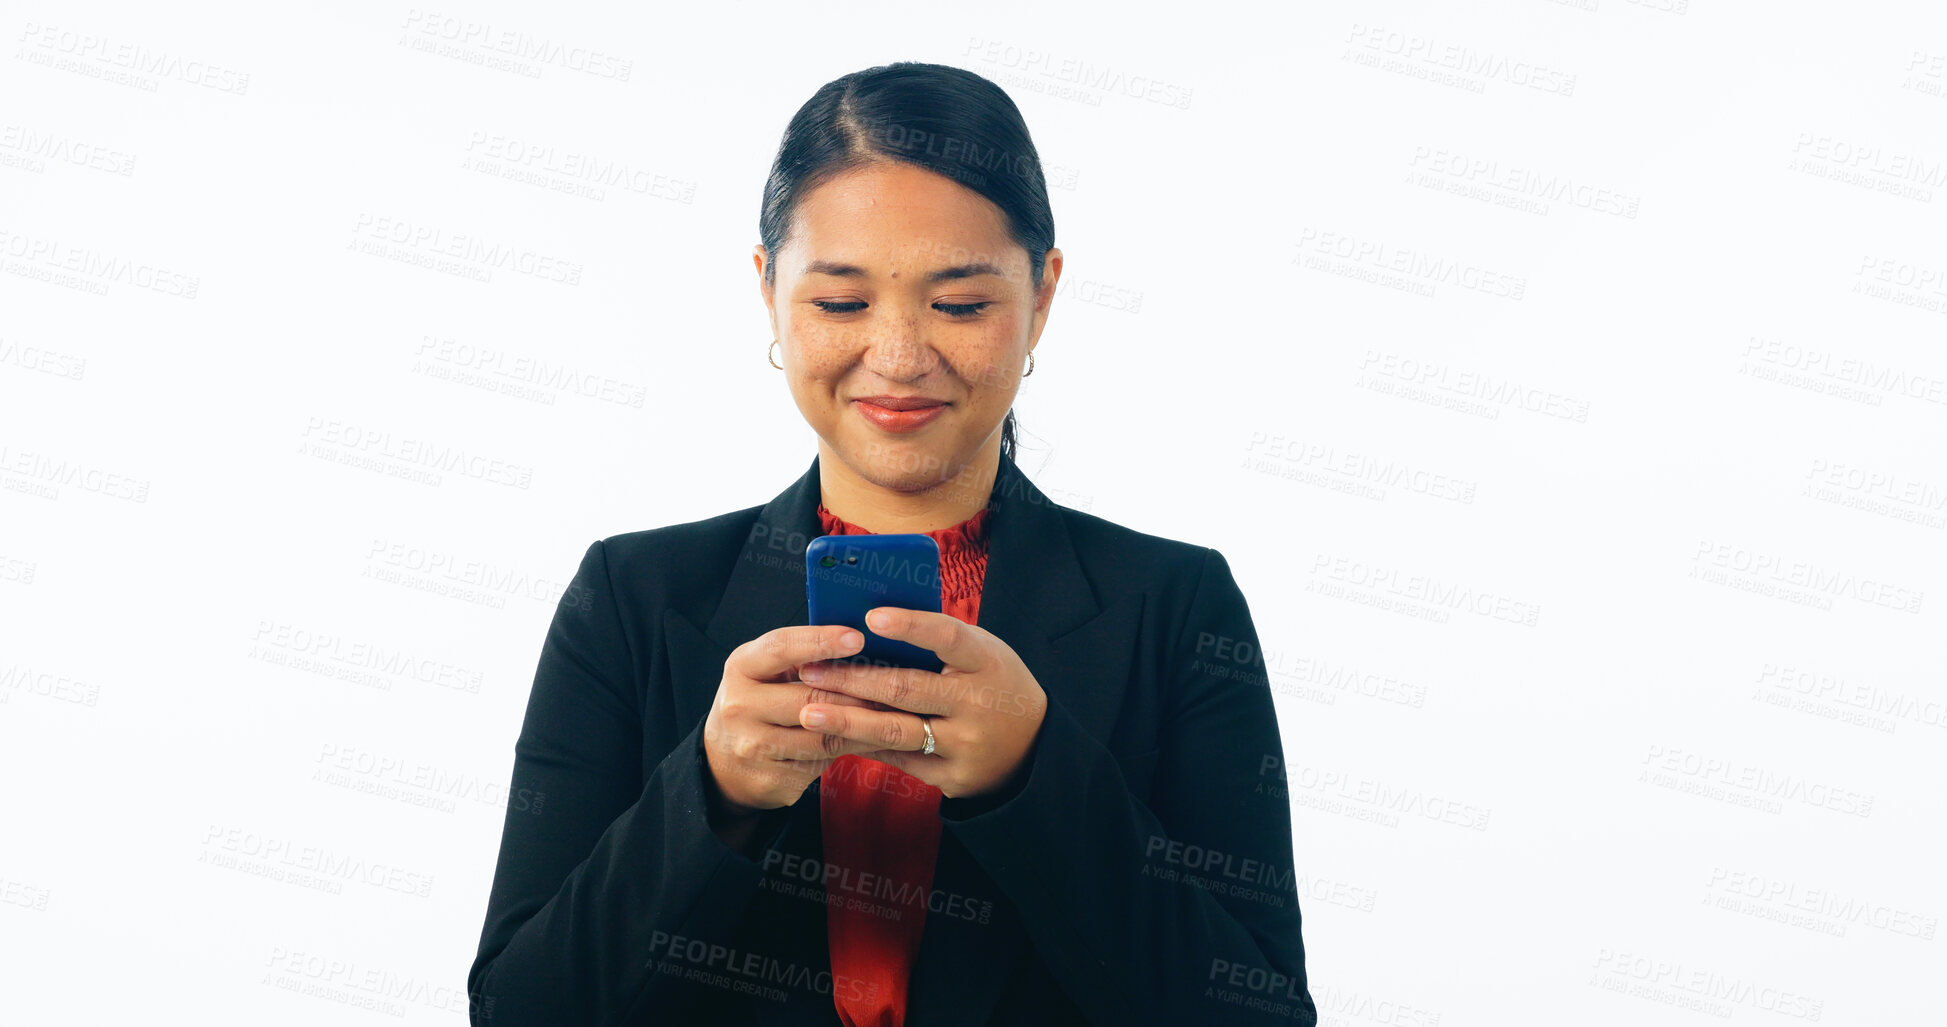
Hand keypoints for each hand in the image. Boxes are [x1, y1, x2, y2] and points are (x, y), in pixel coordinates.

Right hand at [702, 624, 904, 814]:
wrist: (724, 763)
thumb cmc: (760, 703)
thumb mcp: (766, 673)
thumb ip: (802, 657)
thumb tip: (863, 640)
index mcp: (741, 667)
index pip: (781, 648)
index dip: (820, 640)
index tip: (859, 635)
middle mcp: (739, 706)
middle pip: (809, 696)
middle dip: (857, 691)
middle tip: (899, 684)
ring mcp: (751, 747)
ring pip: (822, 736)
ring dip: (863, 726)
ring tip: (896, 713)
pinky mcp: (769, 780)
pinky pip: (822, 763)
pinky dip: (851, 752)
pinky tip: (875, 743)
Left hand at [796, 607, 1047, 799]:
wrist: (1033, 749)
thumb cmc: (993, 685)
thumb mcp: (982, 655)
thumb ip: (939, 643)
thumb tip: (870, 627)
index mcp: (986, 662)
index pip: (948, 637)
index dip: (911, 626)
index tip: (870, 617)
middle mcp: (977, 703)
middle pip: (906, 689)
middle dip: (852, 680)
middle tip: (811, 671)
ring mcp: (965, 744)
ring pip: (896, 731)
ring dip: (847, 722)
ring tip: (808, 714)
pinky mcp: (953, 776)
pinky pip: (900, 760)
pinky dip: (866, 746)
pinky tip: (834, 738)